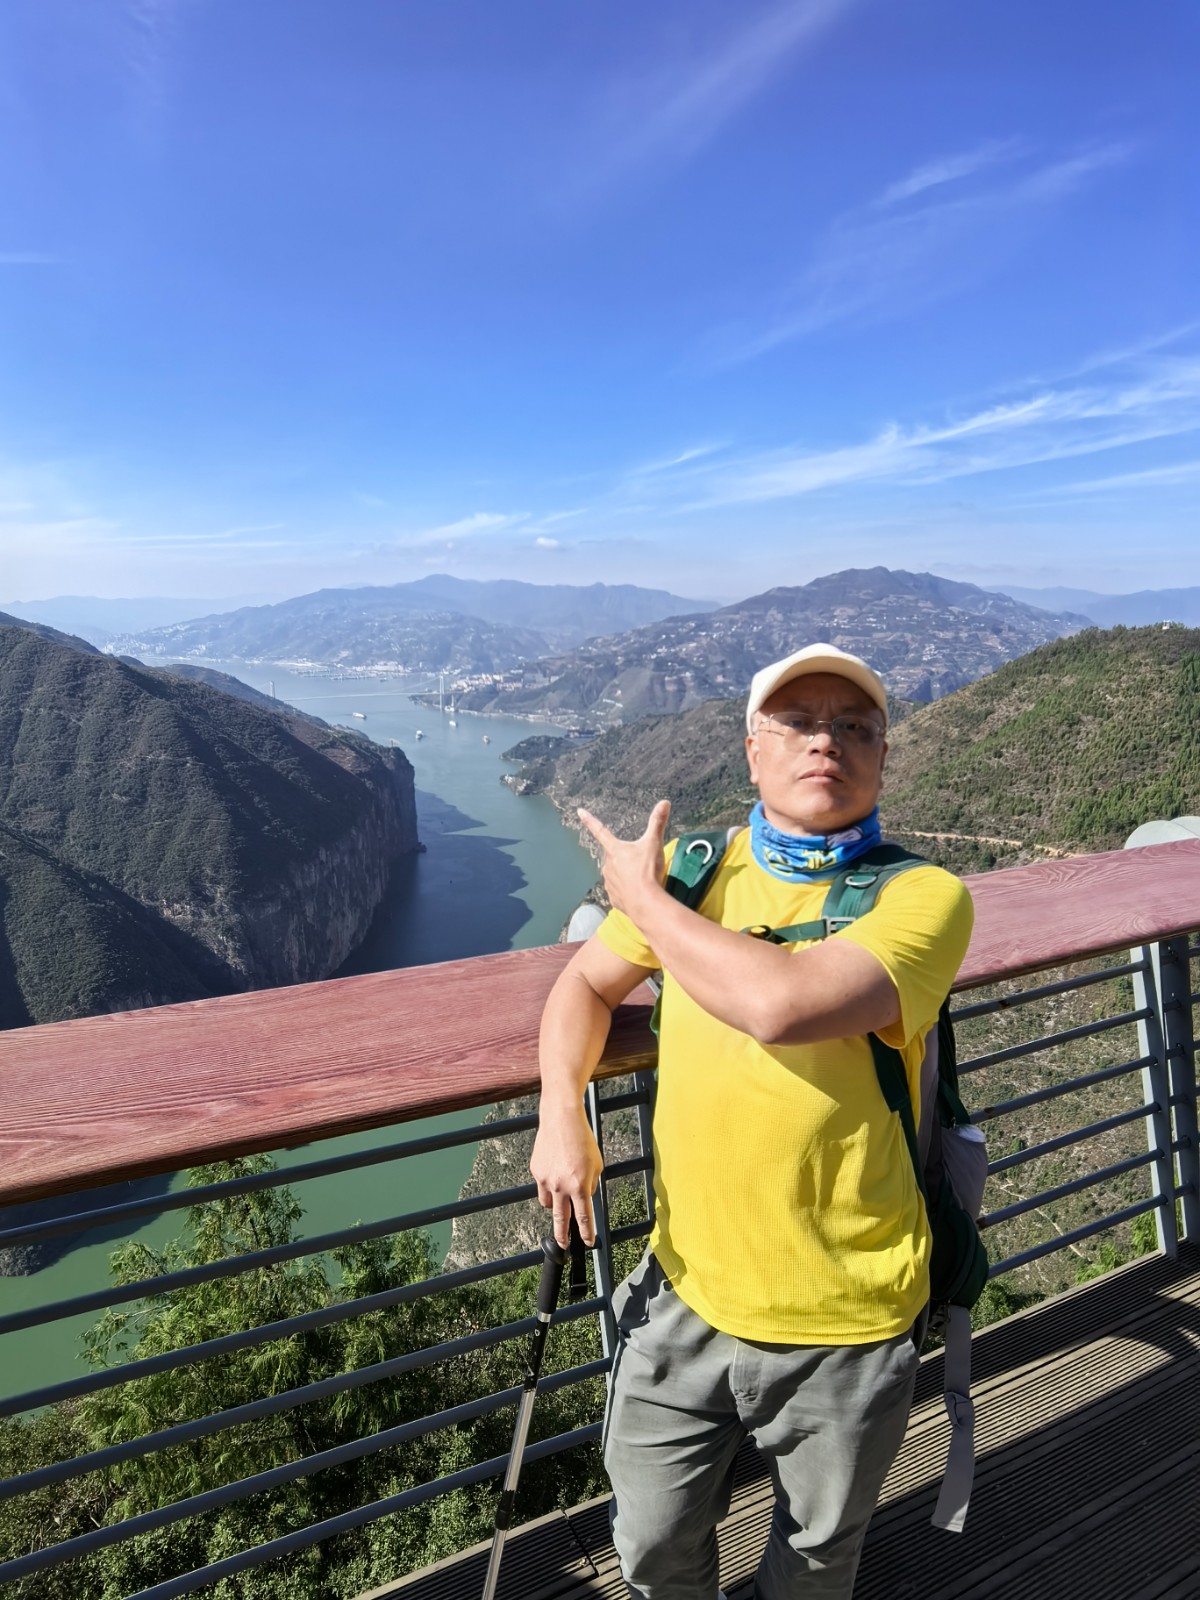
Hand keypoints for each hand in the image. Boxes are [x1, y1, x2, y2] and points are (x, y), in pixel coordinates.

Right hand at [530, 1104, 602, 1247]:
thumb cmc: (582, 1139)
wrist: (561, 1119)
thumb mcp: (597, 1164)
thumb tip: (584, 1197)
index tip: (587, 1242)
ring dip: (554, 1205)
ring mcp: (545, 1179)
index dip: (586, 1232)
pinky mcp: (535, 1170)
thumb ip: (591, 1184)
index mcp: (579, 1186)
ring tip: (560, 1196)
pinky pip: (542, 1184)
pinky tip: (555, 1168)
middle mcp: (561, 1186)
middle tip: (562, 1245)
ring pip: (547, 1203)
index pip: (584, 1217)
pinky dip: (548, 1183)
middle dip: (562, 1235)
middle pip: (560, 1219)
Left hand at [577, 800, 670, 919]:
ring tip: (641, 878)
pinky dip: (626, 890)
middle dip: (624, 857)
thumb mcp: (654, 843)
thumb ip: (658, 822)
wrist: (645, 902)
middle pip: (613, 856)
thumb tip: (664, 802)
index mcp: (615, 850)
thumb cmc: (648, 870)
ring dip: (625, 874)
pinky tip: (636, 892)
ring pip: (615, 874)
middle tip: (640, 862)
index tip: (579, 812)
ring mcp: (609, 883)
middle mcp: (608, 865)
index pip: (600, 831)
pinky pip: (618, 891)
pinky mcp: (613, 898)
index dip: (590, 821)